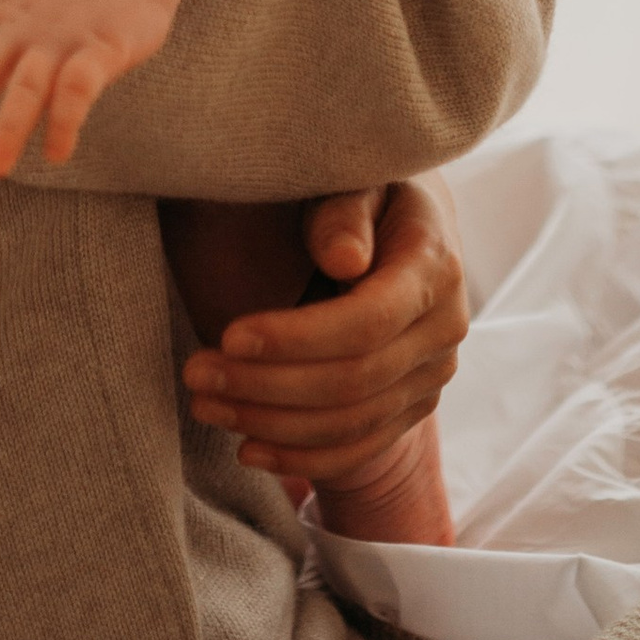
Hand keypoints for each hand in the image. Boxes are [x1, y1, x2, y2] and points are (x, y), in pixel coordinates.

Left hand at [181, 174, 468, 487]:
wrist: (402, 230)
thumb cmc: (362, 195)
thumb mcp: (354, 180)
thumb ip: (344, 212)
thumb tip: (344, 258)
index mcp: (433, 267)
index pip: (367, 322)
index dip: (296, 339)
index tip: (229, 335)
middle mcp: (443, 330)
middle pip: (354, 381)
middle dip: (266, 384)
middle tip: (196, 374)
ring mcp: (431, 377)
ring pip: (351, 423)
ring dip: (271, 423)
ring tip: (204, 405)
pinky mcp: (411, 408)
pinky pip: (359, 449)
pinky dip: (301, 458)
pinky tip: (247, 450)